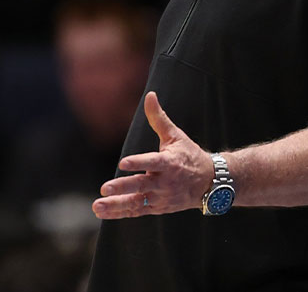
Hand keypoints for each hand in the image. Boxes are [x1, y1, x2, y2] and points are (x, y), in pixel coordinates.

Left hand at [93, 92, 213, 218]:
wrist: (209, 183)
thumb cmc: (188, 156)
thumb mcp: (175, 136)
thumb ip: (158, 118)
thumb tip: (150, 95)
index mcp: (169, 162)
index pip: (153, 162)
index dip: (138, 162)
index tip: (123, 163)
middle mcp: (165, 182)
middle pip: (142, 185)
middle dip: (123, 187)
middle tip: (104, 189)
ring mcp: (161, 197)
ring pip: (137, 202)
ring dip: (116, 205)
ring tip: (97, 206)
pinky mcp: (158, 208)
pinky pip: (137, 211)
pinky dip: (120, 213)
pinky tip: (102, 212)